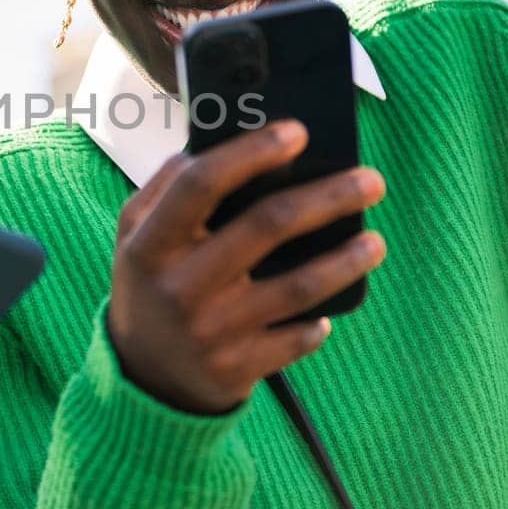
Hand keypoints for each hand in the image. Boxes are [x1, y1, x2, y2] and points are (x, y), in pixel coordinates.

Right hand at [107, 121, 385, 414]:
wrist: (142, 376)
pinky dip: (318, 321)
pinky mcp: (237, 369)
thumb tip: (216, 145)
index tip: (298, 132)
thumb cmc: (149, 285)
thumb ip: (166, 187)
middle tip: (371, 182)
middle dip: (329, 197)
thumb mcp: (133, 234)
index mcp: (151, 244)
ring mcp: (211, 332)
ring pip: (298, 287)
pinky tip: (330, 307)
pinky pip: (296, 339)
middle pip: (267, 226)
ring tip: (374, 241)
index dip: (251, 153)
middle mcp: (180, 287)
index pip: (202, 184)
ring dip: (347, 260)